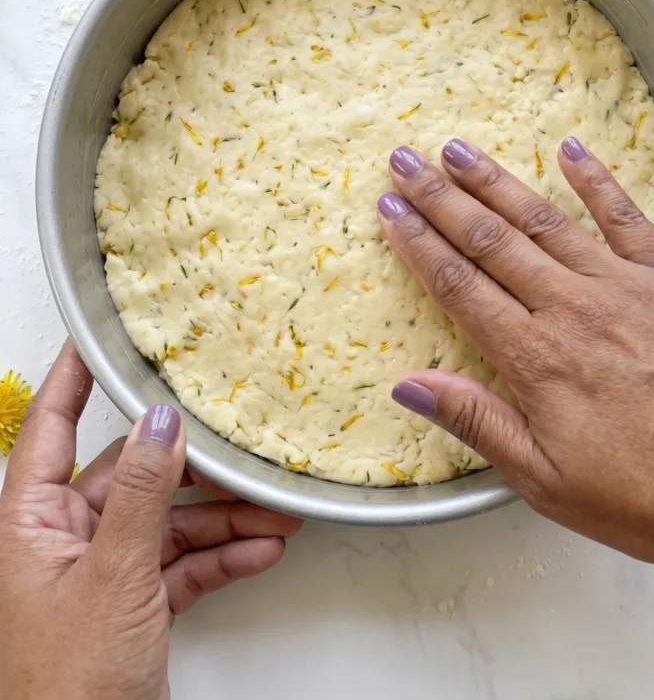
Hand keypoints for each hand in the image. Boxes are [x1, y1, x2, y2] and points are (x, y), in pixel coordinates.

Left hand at [0, 343, 301, 699]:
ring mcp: (100, 575)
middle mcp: (62, 542)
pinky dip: (221, 557)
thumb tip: (159, 425)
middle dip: (191, 470)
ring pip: (166, 523)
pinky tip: (260, 548)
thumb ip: (138, 495)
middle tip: (235, 446)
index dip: (70, 379)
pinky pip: (182, 565)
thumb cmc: (66, 690)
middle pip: (130, 478)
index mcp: (29, 525)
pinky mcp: (133, 606)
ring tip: (273, 508)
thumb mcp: (112, 578)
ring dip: (221, 518)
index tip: (96, 338)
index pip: (49, 429)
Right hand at [378, 137, 653, 634]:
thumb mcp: (545, 478)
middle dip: (441, 197)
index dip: (418, 243)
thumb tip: (408, 384)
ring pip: (546, 221)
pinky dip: (596, 181)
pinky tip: (568, 150)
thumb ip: (476, 421)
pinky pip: (628, 218)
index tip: (390, 209)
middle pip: (492, 241)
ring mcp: (627, 288)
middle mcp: (575, 310)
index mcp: (537, 358)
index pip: (459, 285)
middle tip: (406, 160)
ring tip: (458, 150)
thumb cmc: (647, 497)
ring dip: (497, 182)